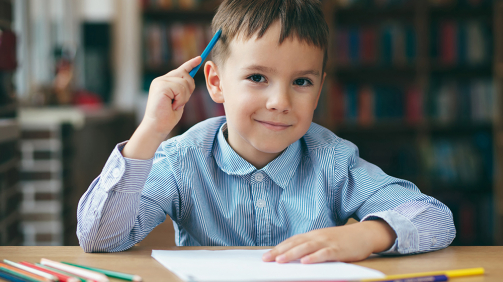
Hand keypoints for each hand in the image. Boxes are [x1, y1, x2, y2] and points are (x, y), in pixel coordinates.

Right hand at [122, 57, 201, 159]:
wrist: (157, 127)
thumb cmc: (167, 117)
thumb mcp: (178, 100)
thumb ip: (182, 89)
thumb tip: (190, 79)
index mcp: (165, 82)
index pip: (180, 70)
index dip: (190, 64)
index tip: (199, 59)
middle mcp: (161, 80)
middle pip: (186, 75)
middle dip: (189, 89)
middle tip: (179, 102)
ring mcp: (160, 82)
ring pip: (185, 83)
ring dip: (184, 97)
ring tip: (174, 105)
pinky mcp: (161, 86)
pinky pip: (180, 89)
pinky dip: (180, 99)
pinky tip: (172, 105)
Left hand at [262, 220, 395, 263]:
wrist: (364, 234)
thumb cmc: (342, 240)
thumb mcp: (324, 241)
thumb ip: (311, 247)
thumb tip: (293, 257)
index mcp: (312, 235)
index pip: (291, 241)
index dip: (278, 248)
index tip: (266, 256)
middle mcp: (317, 237)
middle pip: (295, 244)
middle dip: (279, 252)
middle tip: (266, 260)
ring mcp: (327, 242)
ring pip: (306, 248)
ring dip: (292, 254)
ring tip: (280, 261)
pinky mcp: (338, 249)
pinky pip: (324, 254)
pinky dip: (314, 258)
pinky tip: (305, 262)